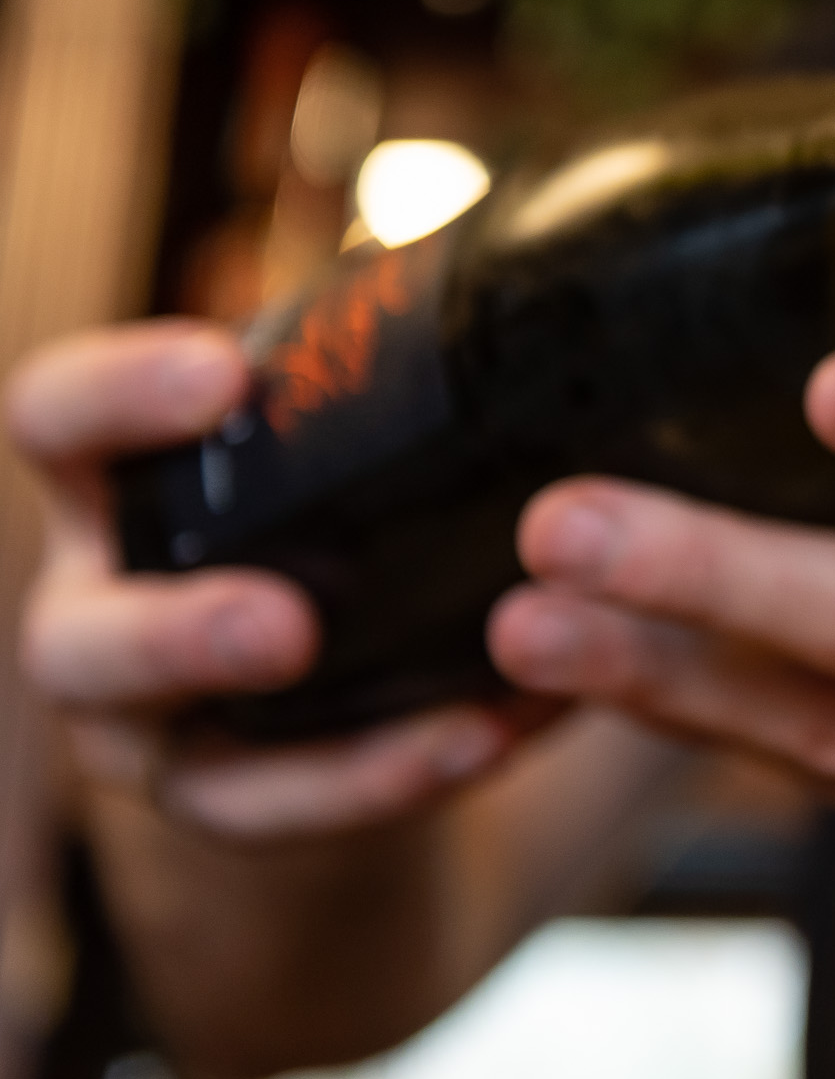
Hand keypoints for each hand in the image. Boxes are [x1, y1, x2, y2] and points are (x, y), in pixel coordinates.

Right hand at [10, 322, 536, 837]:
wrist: (326, 650)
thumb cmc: (319, 490)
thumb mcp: (319, 430)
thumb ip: (373, 373)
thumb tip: (533, 265)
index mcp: (111, 486)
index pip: (57, 421)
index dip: (117, 395)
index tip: (224, 373)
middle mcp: (97, 607)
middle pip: (82, 640)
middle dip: (179, 637)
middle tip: (286, 627)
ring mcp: (143, 722)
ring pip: (180, 760)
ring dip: (318, 756)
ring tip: (458, 728)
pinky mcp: (223, 797)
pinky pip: (295, 814)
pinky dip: (398, 784)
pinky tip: (499, 741)